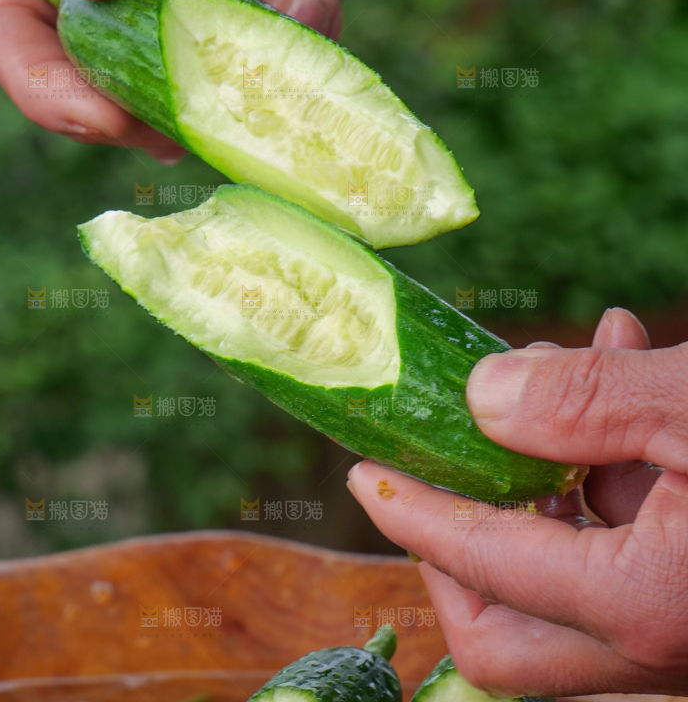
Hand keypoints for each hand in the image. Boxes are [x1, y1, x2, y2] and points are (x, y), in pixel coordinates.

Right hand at [0, 0, 397, 161]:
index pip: (8, 25)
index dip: (41, 85)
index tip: (104, 118)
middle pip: (86, 80)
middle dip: (130, 116)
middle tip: (174, 129)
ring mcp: (181, 12)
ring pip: (169, 95)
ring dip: (208, 105)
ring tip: (240, 85)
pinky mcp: (244, 27)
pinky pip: (253, 73)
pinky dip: (281, 58)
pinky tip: (305, 3)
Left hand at [348, 307, 687, 697]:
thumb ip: (586, 400)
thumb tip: (480, 396)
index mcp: (645, 604)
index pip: (480, 564)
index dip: (410, 512)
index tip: (362, 471)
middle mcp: (659, 644)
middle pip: (501, 634)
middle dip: (450, 550)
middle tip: (433, 474)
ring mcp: (680, 628)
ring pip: (561, 592)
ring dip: (538, 485)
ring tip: (548, 378)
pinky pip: (622, 553)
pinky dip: (603, 471)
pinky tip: (619, 372)